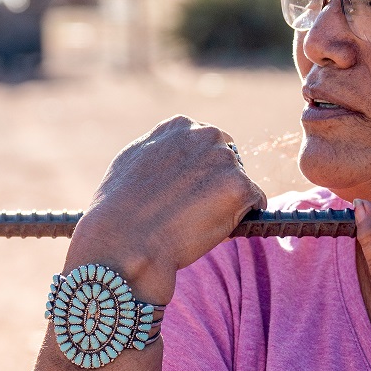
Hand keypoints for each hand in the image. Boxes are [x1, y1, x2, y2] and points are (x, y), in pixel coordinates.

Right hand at [70, 116, 265, 303]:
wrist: (122, 243)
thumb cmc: (116, 213)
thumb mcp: (130, 164)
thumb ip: (159, 152)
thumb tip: (174, 159)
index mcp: (179, 126)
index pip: (204, 143)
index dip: (197, 173)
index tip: (184, 194)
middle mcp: (205, 135)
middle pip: (227, 160)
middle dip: (216, 185)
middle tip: (192, 214)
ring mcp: (225, 160)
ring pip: (238, 184)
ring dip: (227, 204)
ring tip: (195, 226)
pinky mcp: (239, 188)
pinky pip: (254, 204)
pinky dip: (241, 220)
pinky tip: (213, 232)